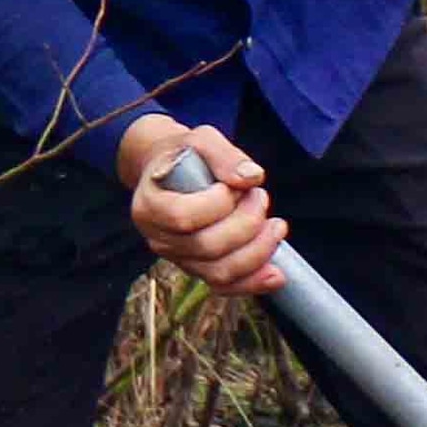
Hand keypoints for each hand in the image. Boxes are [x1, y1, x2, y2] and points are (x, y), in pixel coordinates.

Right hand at [117, 114, 288, 295]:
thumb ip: (225, 155)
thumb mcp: (201, 140)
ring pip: (219, 272)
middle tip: (261, 197)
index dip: (218, 203)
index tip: (235, 184)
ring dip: (257, 251)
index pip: (183, 217)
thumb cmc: (186, 155)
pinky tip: (277, 274)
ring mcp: (177, 258)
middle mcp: (157, 238)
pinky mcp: (197, 269)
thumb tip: (253, 178)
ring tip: (276, 226)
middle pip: (206, 247)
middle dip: (246, 224)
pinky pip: (224, 286)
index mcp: (149, 205)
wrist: (173, 171)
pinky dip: (253, 282)